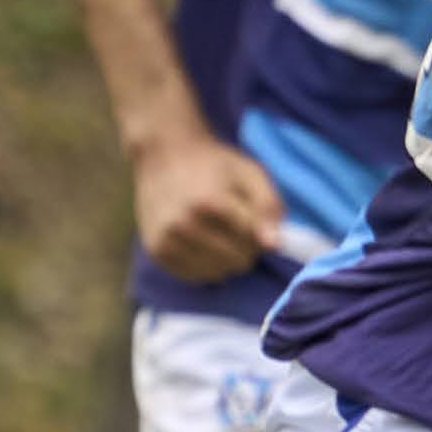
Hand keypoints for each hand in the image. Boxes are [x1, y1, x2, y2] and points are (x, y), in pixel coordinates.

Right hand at [134, 134, 284, 282]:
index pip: (253, 242)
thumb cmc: (213, 164)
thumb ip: (268, 205)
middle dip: (244, 247)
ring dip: (225, 258)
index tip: (252, 216)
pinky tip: (201, 242)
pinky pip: (196, 277)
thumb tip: (274, 245)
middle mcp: (183, 225)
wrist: (163, 154)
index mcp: (209, 202)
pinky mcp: (157, 252)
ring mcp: (166, 241)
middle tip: (235, 224)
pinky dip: (205, 265)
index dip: (260, 231)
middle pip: (237, 261)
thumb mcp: (249, 172)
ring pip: (218, 273)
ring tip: (217, 232)